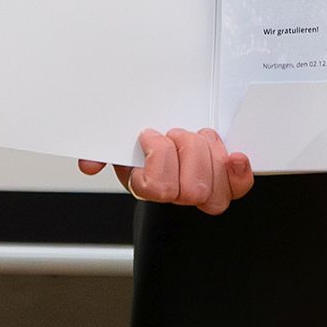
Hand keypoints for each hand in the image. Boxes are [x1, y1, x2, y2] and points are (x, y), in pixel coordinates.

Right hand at [80, 128, 252, 214]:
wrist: (167, 138)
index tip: (150, 137)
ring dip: (208, 153)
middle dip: (186, 151)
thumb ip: (99, 151)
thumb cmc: (142, 143)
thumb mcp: (117, 143)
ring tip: (197, 136)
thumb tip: (88, 163)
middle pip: (192, 190)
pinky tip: (235, 157)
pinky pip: (238, 188)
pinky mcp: (225, 181)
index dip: (158, 158)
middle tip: (176, 133)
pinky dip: (238, 173)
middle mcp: (177, 193)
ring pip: (215, 189)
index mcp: (148, 185)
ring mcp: (203, 189)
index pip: (157, 188)